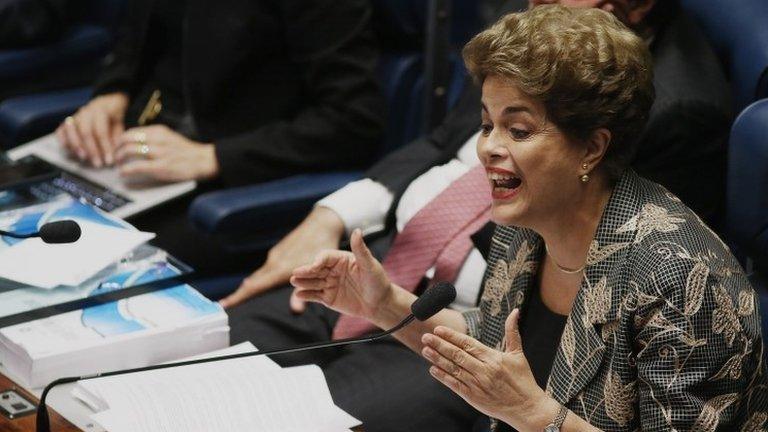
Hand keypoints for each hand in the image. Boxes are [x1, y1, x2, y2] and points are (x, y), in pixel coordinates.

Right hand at [56, 93, 127, 166]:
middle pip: (85, 132)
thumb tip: (115, 156)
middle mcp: (85, 113)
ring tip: (84, 159)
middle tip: (98, 163)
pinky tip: (70, 152)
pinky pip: (60, 132)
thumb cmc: (112, 119)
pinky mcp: (66, 123)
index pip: (101, 131)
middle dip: (92, 150)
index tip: (109, 161)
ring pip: (71, 132)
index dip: (105, 147)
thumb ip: (116, 140)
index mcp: (100, 111)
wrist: (104, 105)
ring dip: (77, 147)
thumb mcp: (119, 126)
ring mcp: (74, 117)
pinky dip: (64, 142)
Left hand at [115, 125, 218, 181]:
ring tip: (119, 165)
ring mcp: (159, 153)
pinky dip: (126, 170)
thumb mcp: (171, 138)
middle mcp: (158, 139)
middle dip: (116, 148)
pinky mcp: (161, 167)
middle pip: (126, 138)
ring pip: (129, 150)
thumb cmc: (189, 152)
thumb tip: (138, 144)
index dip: (121, 140)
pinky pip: (136, 166)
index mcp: (159, 131)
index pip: (132, 131)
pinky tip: (123, 173)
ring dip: (119, 159)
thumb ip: (155, 139)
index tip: (119, 148)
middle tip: (115, 157)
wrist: (205, 160)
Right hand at [219, 207, 345, 309]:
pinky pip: (265, 268)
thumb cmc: (322, 246)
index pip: (254, 287)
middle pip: (252, 282)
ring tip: (240, 295)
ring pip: (258, 274)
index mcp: (279, 269)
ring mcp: (275, 256)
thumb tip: (296, 311)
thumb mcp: (316, 271)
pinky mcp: (279, 251)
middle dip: (239, 294)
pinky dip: (259, 277)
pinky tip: (261, 281)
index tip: (223, 304)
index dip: (238, 297)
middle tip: (225, 304)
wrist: (322, 222)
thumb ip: (303, 290)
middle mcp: (273, 262)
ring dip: (249, 286)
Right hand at [290, 229, 391, 319]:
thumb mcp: (370, 265)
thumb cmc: (378, 282)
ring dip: (303, 282)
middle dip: (306, 271)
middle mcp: (333, 270)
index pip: (325, 257)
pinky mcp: (328, 298)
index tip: (315, 266)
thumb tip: (357, 230)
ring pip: (313, 282)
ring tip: (294, 282)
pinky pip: (315, 295)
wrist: (380, 304)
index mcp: (341, 259)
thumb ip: (360, 249)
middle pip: (316, 269)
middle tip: (295, 273)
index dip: (319, 261)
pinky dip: (306, 295)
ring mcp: (329, 284)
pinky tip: (299, 294)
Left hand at [421, 309, 558, 429]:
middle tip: (426, 336)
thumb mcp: (518, 354)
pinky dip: (443, 377)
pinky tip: (433, 369)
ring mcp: (477, 384)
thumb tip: (515, 311)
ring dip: (438, 359)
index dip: (451, 336)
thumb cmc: (523, 380)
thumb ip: (512, 332)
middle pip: (457, 355)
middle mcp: (483, 370)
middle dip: (439, 344)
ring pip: (453, 369)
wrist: (527, 408)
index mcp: (493, 358)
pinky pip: (455, 385)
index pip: (468, 343)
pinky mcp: (473, 397)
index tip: (438, 329)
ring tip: (425, 350)